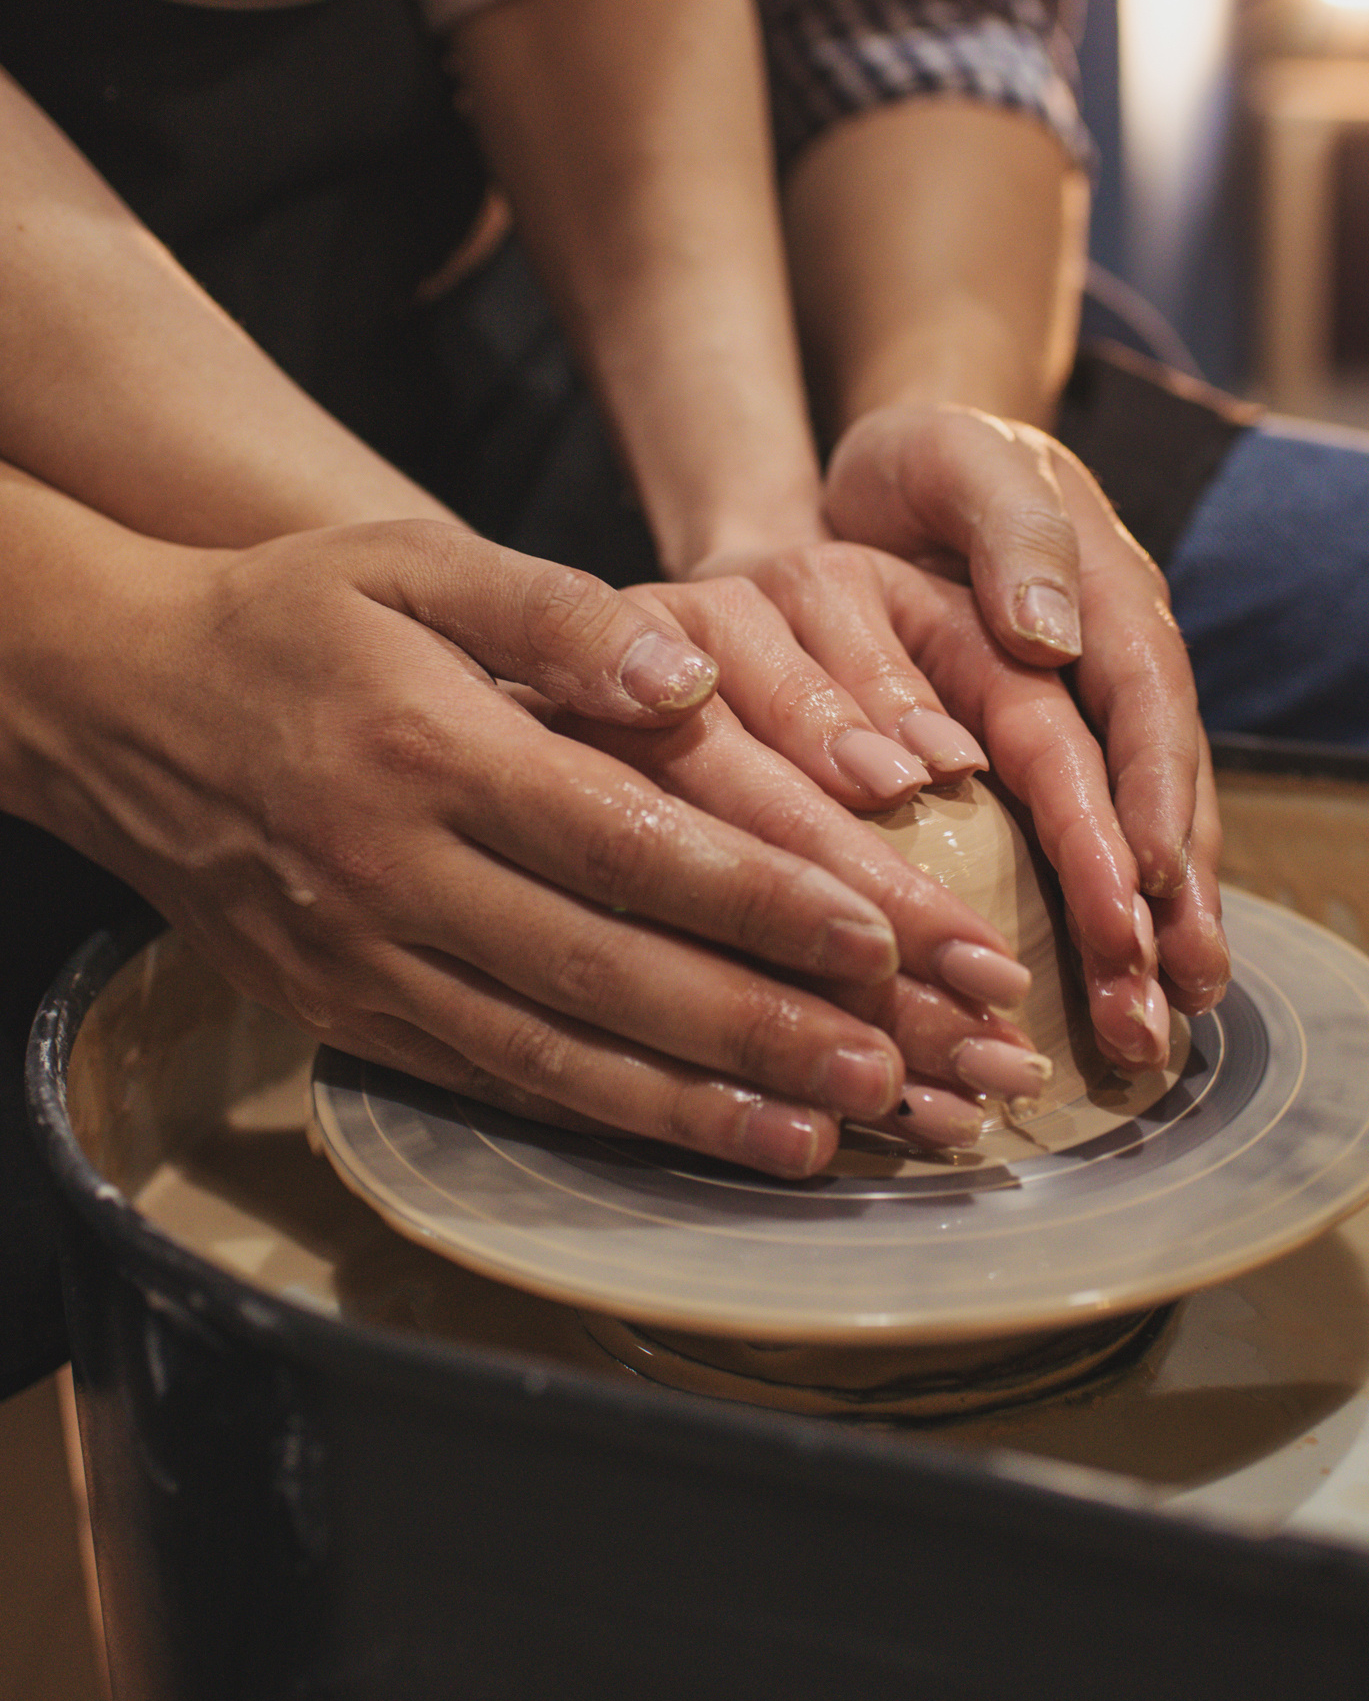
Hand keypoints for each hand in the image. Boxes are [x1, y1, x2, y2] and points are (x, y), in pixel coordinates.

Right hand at [13, 508, 1027, 1173]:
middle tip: (916, 1071)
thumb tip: (693, 678)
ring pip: (561, 1055)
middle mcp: (400, 874)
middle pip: (616, 972)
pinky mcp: (349, 1016)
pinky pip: (497, 1081)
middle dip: (777, 1028)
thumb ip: (558, 613)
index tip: (892, 938)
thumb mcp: (410, 560)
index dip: (765, 898)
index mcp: (434, 750)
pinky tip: (700, 1139)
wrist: (119, 706)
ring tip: (839, 1137)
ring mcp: (368, 962)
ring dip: (707, 1105)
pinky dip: (607, 1120)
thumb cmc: (290, 620)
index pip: (631, 841)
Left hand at [679, 500, 1226, 1073]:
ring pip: (1139, 833)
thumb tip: (1053, 637)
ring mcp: (1093, 719)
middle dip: (1169, 904)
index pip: (1140, 705)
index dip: (1149, 797)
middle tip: (1161, 1005)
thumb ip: (1011, 530)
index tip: (1144, 888)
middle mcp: (1120, 666)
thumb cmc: (924, 462)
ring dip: (1148, 936)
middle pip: (1159, 791)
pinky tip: (1106, 999)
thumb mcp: (957, 458)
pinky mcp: (1052, 758)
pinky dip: (1103, 920)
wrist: (894, 474)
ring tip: (1149, 1034)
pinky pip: (1091, 844)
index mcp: (1109, 593)